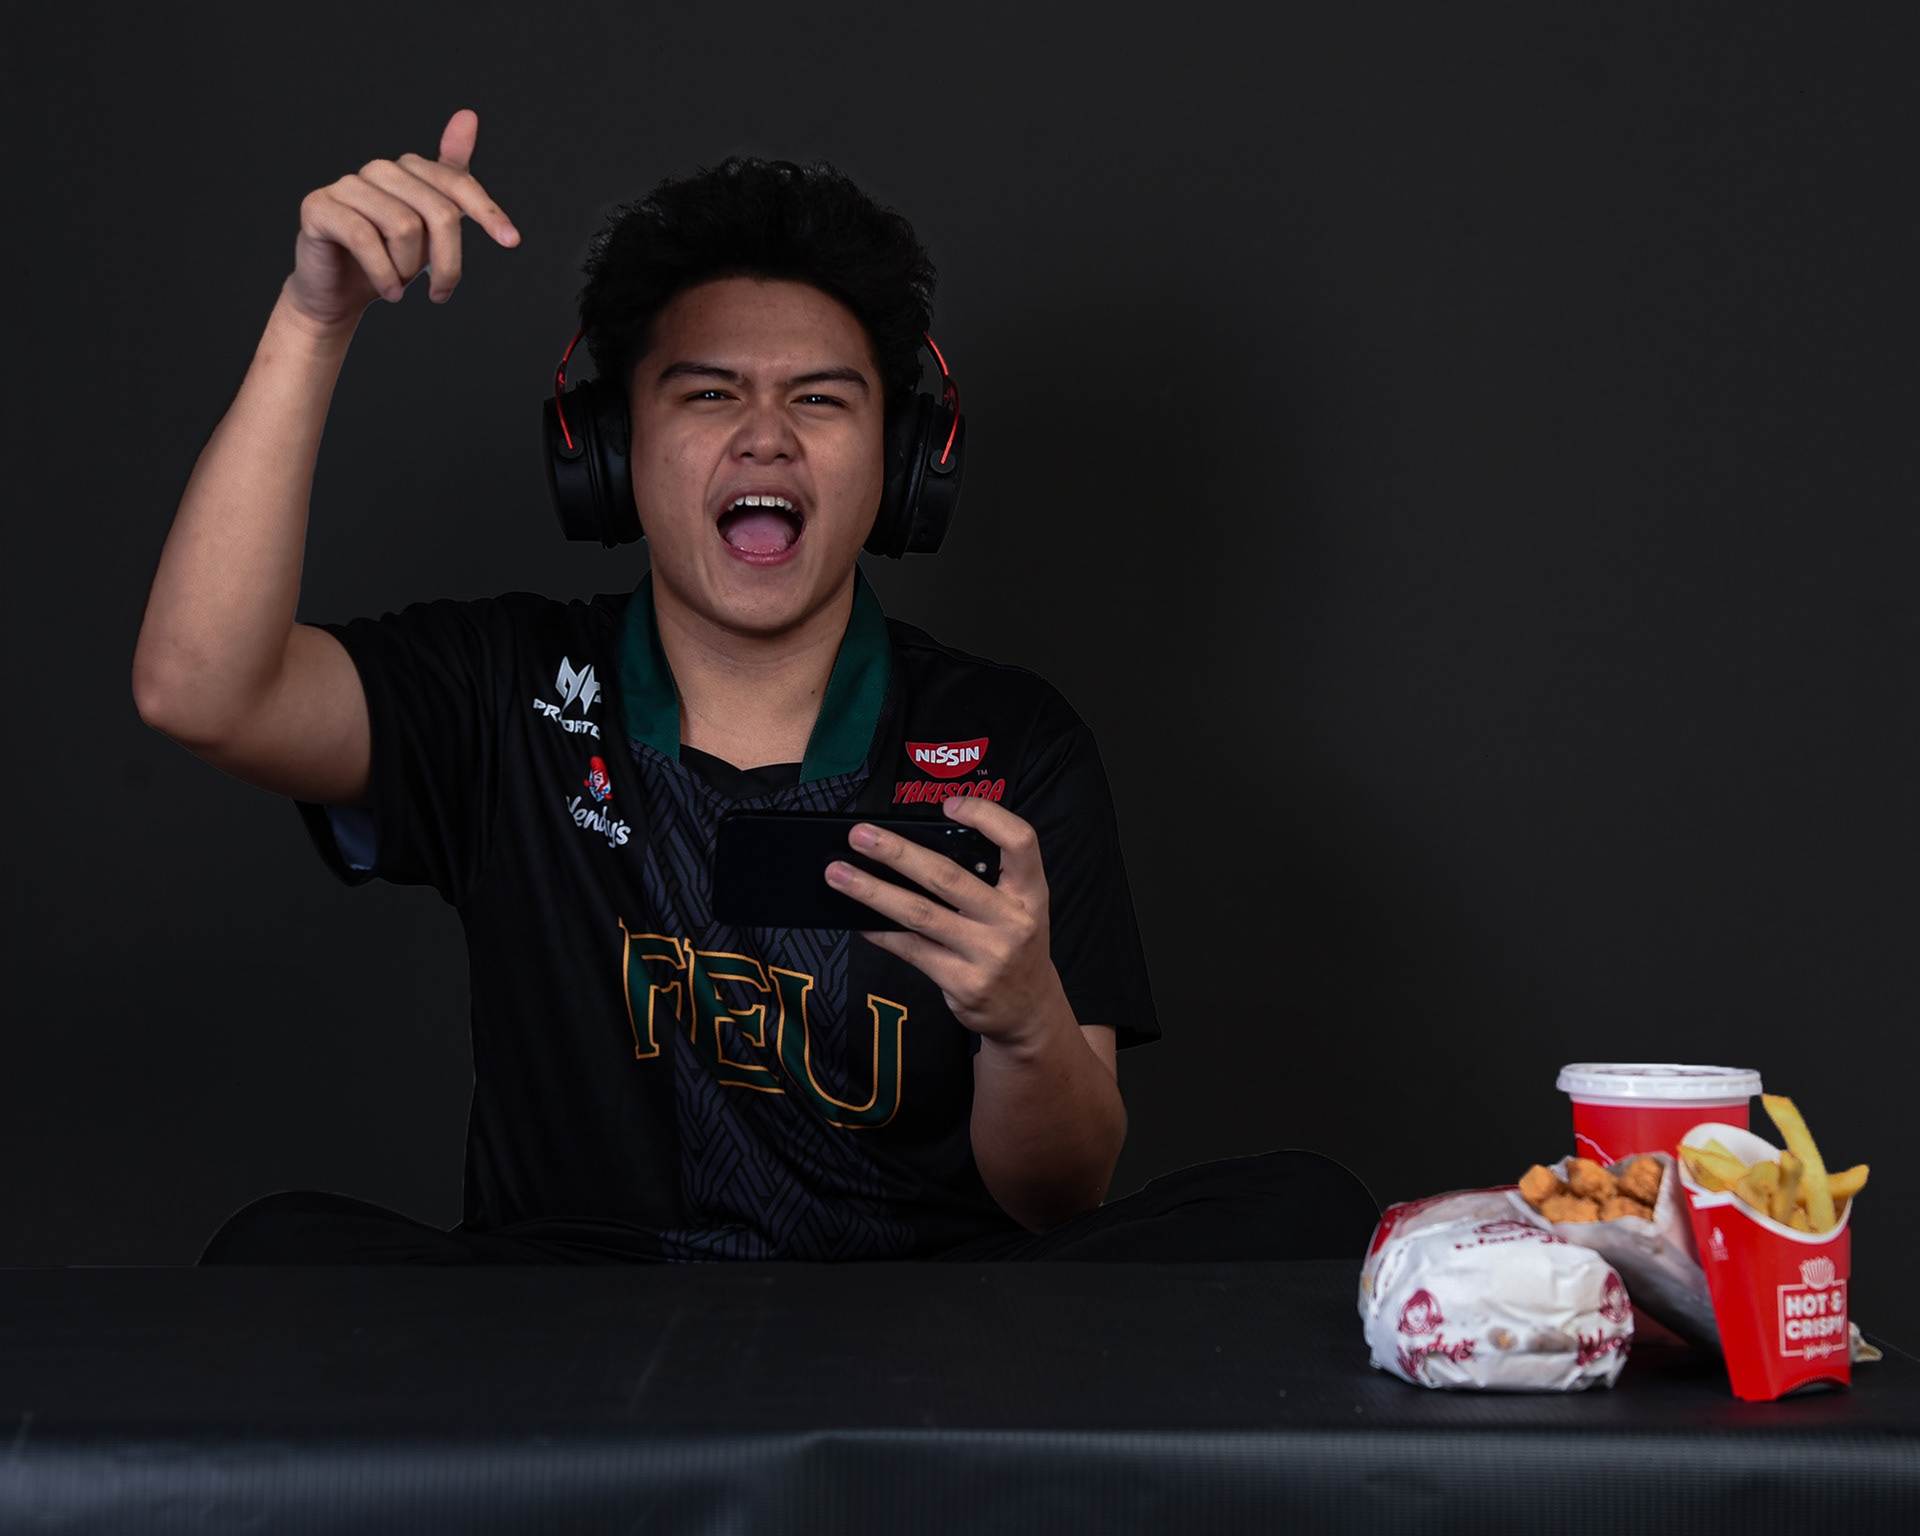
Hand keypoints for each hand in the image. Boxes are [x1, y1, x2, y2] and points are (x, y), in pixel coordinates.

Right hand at [286, 109, 519, 329]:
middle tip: (441, 293)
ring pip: (404, 227)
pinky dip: (385, 275)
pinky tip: (389, 292)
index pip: (458, 183)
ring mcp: (346, 186)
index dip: (488, 212)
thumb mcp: (431, 227)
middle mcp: (378, 170)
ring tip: (400, 285)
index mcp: (408, 170)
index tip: (511, 241)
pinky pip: (366, 239)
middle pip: (438, 212)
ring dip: (409, 270)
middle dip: (448, 262)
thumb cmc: (388, 259)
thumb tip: (468, 114)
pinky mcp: (318, 207)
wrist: (337, 292)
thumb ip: (453, 180)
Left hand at [826, 797, 1073, 1050]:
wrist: (1029, 1010)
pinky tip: (859, 919)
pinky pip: (912, 950)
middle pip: (948, 877)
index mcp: (1030, 892)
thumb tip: (915, 850)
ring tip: (840, 874)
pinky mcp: (963, 983)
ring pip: (920, 914)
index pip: (1020, 841)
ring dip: (874, 891)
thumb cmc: (1014, 946)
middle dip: (897, 853)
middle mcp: (1013, 921)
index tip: (950, 804)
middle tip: (860, 836)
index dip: (987, 816)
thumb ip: (985, 879)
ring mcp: (988, 954)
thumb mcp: (1018, 907)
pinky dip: (881, 932)